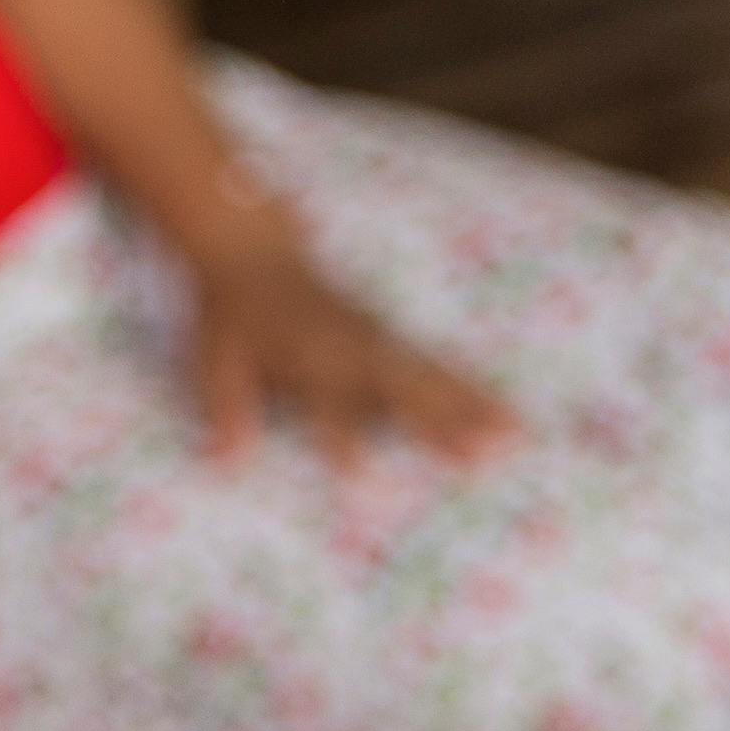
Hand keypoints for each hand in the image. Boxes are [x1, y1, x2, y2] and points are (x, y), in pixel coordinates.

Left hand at [180, 223, 517, 469]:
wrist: (256, 252)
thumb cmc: (232, 316)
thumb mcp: (216, 359)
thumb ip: (227, 408)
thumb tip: (227, 464)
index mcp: (310, 356)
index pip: (330, 402)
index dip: (344, 439)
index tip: (365, 478)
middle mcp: (354, 347)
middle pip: (402, 389)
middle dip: (442, 423)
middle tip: (483, 457)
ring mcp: (379, 339)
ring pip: (432, 376)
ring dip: (474, 407)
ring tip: (513, 436)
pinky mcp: (391, 336)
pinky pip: (438, 363)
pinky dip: (471, 386)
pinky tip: (500, 407)